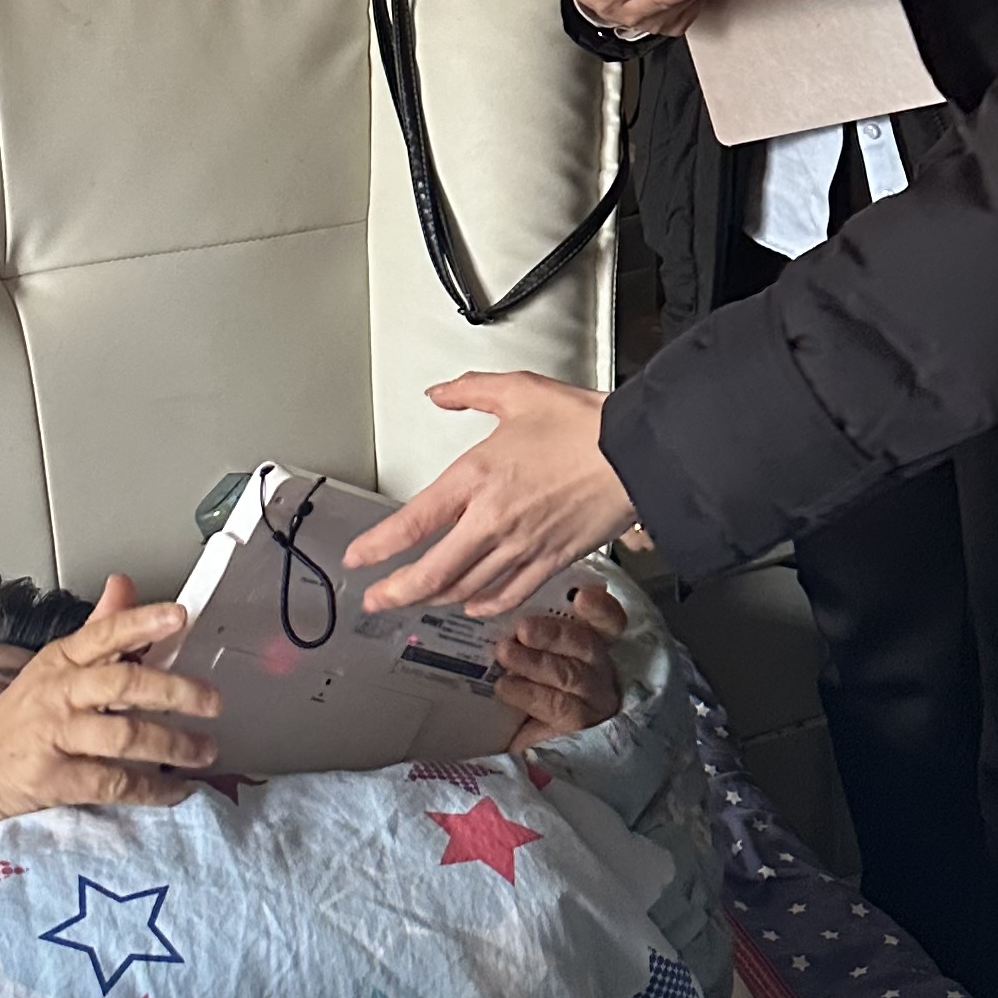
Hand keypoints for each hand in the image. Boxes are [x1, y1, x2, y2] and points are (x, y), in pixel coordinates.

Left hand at [342, 374, 638, 615]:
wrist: (638, 454)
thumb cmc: (585, 426)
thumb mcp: (519, 392)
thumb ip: (470, 391)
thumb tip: (440, 394)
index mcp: (477, 477)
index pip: (413, 524)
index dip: (378, 548)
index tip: (360, 558)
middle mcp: (493, 520)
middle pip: (432, 572)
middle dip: (396, 592)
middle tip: (376, 599)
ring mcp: (522, 547)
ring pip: (466, 588)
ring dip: (435, 598)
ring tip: (417, 601)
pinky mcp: (551, 561)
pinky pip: (508, 595)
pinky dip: (484, 605)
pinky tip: (474, 605)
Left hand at [490, 579, 629, 749]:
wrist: (532, 751)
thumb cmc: (529, 691)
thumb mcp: (531, 658)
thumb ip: (529, 637)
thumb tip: (497, 611)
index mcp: (593, 645)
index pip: (609, 621)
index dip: (599, 608)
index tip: (582, 597)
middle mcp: (601, 671)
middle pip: (586, 645)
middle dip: (554, 634)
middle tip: (522, 629)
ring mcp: (594, 702)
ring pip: (570, 675)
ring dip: (535, 662)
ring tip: (504, 653)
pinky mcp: (580, 730)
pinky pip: (557, 707)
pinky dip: (528, 694)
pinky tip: (505, 687)